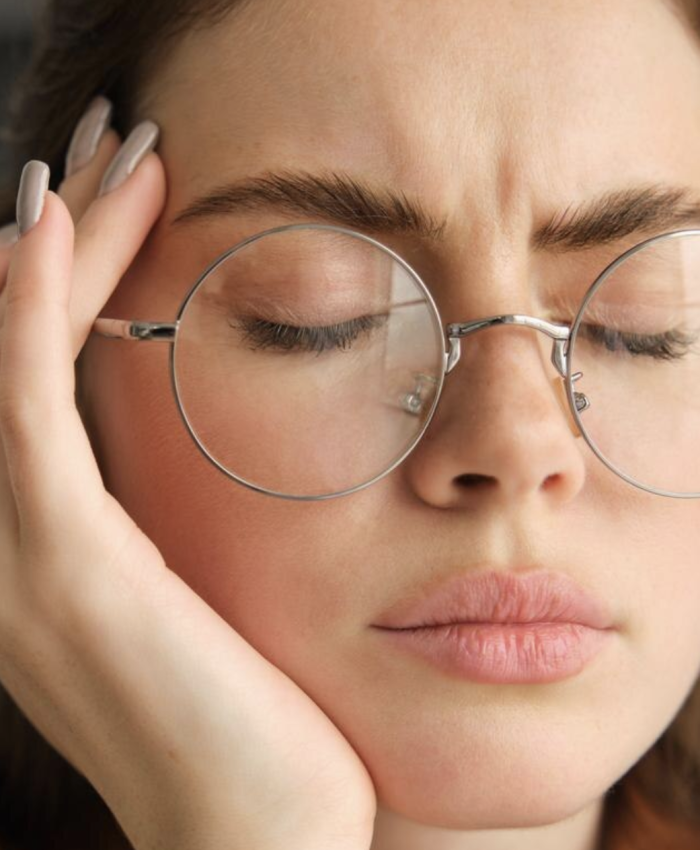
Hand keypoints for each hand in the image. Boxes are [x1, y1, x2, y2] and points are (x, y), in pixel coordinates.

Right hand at [0, 127, 376, 849]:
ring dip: (58, 246)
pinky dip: (30, 315)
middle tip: (119, 147)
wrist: (260, 839)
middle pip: (21, 346)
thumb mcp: (222, 599)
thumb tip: (219, 453)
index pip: (49, 370)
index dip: (75, 273)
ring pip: (14, 360)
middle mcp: (16, 541)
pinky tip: (53, 228)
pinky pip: (29, 414)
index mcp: (61, 542)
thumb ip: (192, 525)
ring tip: (112, 156)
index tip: (130, 199)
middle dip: (68, 237)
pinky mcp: (65, 571)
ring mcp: (26, 557)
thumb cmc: (263, 725)